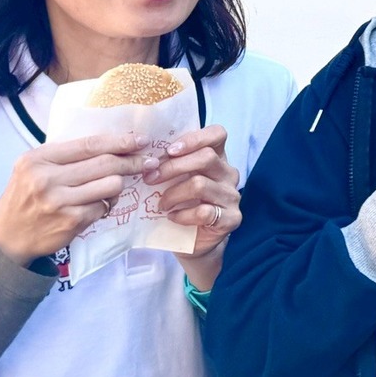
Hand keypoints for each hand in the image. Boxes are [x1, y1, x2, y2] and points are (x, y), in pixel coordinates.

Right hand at [0, 132, 145, 262]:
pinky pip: (104, 207)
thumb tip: (113, 144)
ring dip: (118, 185)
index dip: (119, 141)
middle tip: (148, 161)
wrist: (6, 237)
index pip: (89, 145)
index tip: (140, 140)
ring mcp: (59, 202)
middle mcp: (47, 179)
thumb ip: (65, 156)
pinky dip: (104, 205)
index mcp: (38, 159)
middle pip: (105, 164)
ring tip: (111, 187)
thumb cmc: (25, 197)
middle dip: (132, 161)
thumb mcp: (34, 168)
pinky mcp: (71, 222)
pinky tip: (94, 206)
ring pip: (112, 185)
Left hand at [141, 125, 241, 286]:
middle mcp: (229, 174)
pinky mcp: (231, 218)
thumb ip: (171, 164)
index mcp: (217, 158)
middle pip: (206, 157)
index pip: (217, 134)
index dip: (194, 138)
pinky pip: (203, 212)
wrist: (193, 242)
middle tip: (149, 178)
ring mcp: (232, 196)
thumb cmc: (181, 204)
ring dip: (172, 194)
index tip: (169, 150)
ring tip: (160, 204)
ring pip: (200, 184)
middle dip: (172, 167)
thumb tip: (143, 153)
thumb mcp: (176, 180)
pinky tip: (173, 217)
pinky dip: (182, 215)